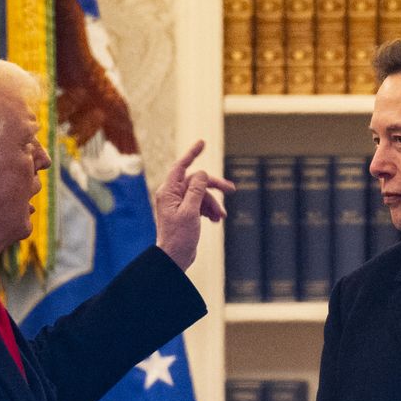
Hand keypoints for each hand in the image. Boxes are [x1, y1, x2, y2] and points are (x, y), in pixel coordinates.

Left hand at [154, 139, 234, 269]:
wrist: (175, 258)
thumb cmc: (179, 237)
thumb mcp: (190, 211)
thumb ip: (196, 190)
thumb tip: (202, 173)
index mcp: (169, 192)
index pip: (180, 167)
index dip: (192, 154)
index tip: (202, 142)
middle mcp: (173, 195)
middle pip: (197, 181)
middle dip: (214, 186)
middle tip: (231, 190)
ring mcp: (179, 204)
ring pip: (201, 194)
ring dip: (213, 204)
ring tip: (221, 217)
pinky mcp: (186, 213)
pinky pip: (201, 204)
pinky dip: (210, 210)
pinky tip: (216, 220)